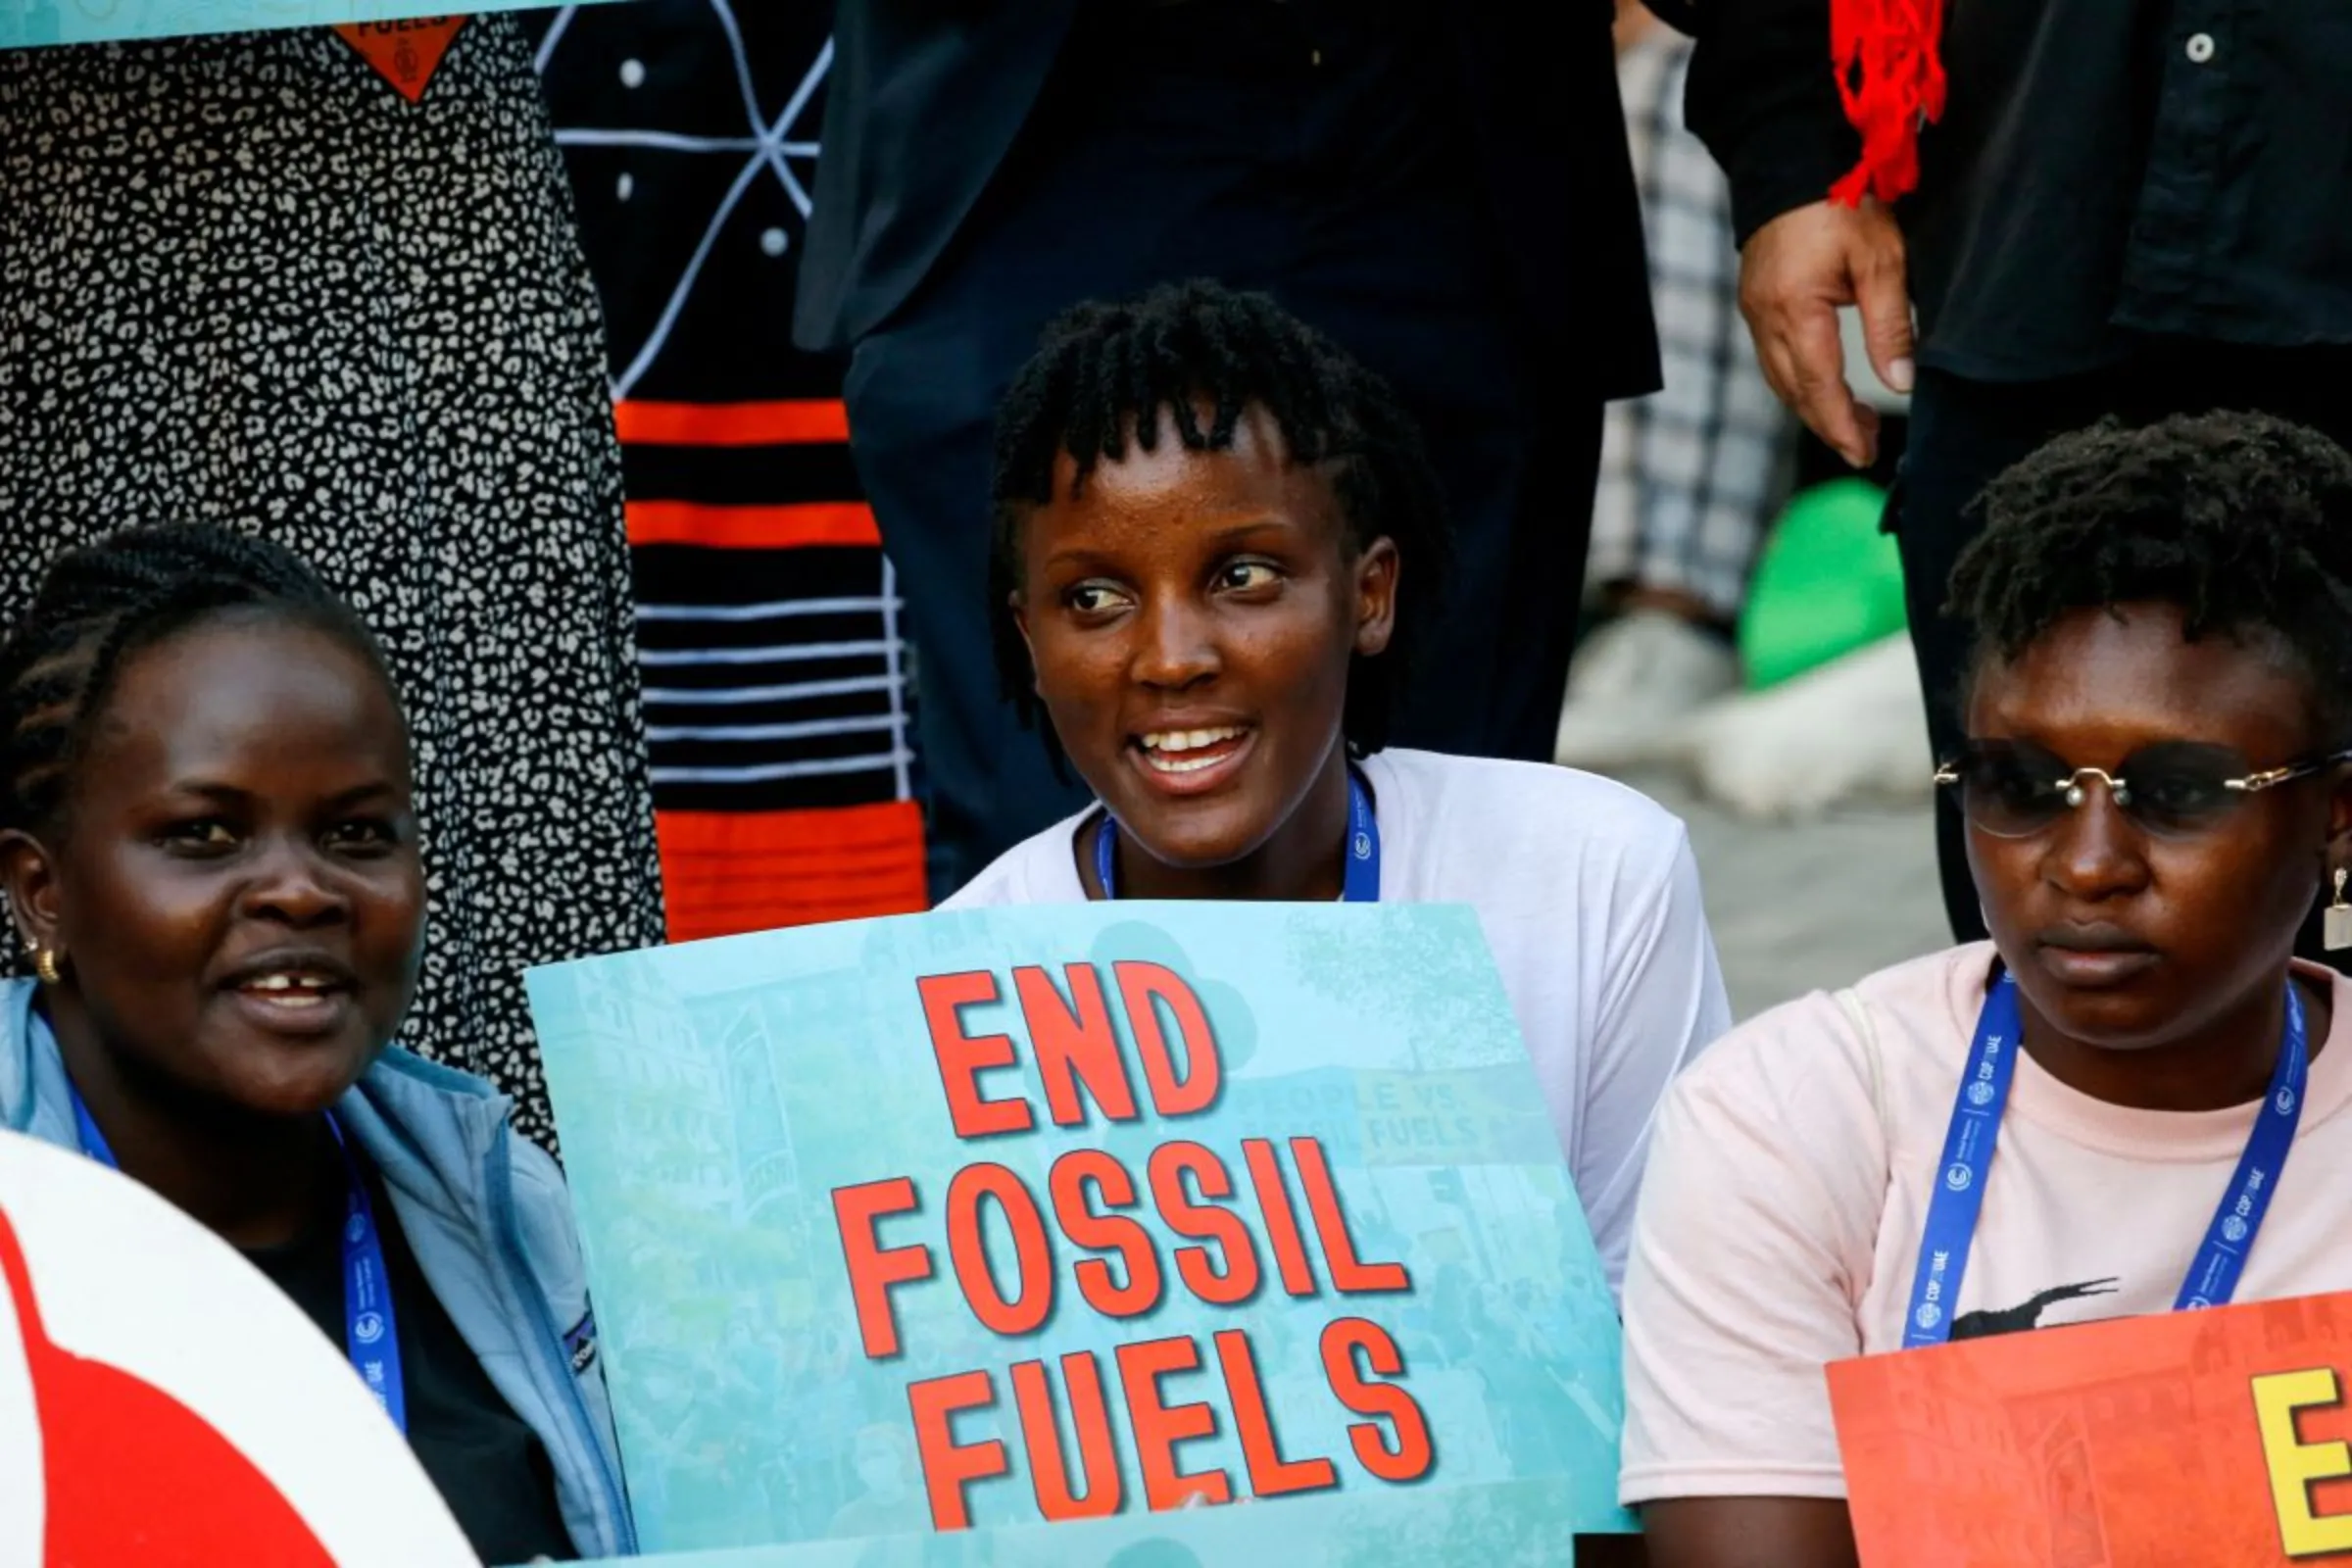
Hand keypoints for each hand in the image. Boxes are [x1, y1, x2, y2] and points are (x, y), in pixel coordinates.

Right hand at [1738, 197, 1913, 467]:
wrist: (1792, 159)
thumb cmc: (1840, 202)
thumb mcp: (1881, 261)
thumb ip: (1889, 326)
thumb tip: (1899, 384)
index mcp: (1795, 311)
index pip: (1819, 387)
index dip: (1841, 426)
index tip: (1863, 453)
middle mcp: (1766, 319)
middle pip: (1795, 392)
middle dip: (1829, 425)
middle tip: (1865, 448)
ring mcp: (1754, 311)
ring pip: (1780, 379)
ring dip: (1814, 406)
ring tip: (1851, 424)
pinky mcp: (1755, 301)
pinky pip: (1773, 358)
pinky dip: (1799, 381)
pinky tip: (1823, 385)